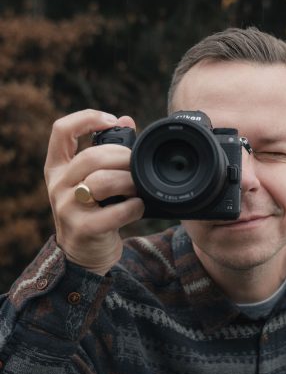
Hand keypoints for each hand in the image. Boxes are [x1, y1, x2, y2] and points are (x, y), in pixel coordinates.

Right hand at [44, 109, 144, 274]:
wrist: (84, 254)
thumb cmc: (93, 212)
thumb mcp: (92, 181)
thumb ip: (106, 152)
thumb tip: (127, 120)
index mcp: (58, 168)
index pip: (61, 130)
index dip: (87, 118)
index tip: (112, 121)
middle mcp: (58, 185)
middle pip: (91, 156)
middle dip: (123, 157)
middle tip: (138, 165)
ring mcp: (68, 208)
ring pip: (101, 181)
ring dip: (129, 182)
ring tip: (139, 188)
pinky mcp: (83, 229)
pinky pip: (114, 213)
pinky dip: (133, 207)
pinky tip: (138, 207)